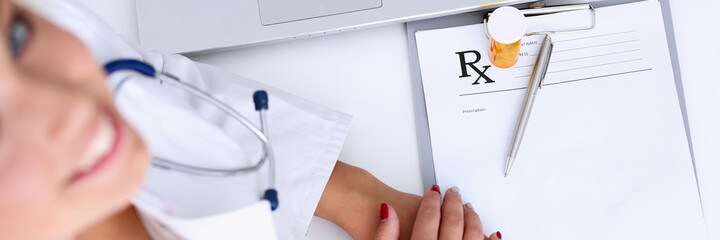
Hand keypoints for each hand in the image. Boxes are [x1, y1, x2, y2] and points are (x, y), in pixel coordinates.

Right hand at [374, 185, 500, 239]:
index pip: (428, 219)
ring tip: (468, 209)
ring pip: (473, 235)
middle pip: (453, 223)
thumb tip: (388, 212)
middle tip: (452, 194)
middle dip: (452, 204)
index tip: (432, 193)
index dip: (430, 202)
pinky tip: (491, 234)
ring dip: (471, 219)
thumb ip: (383, 236)